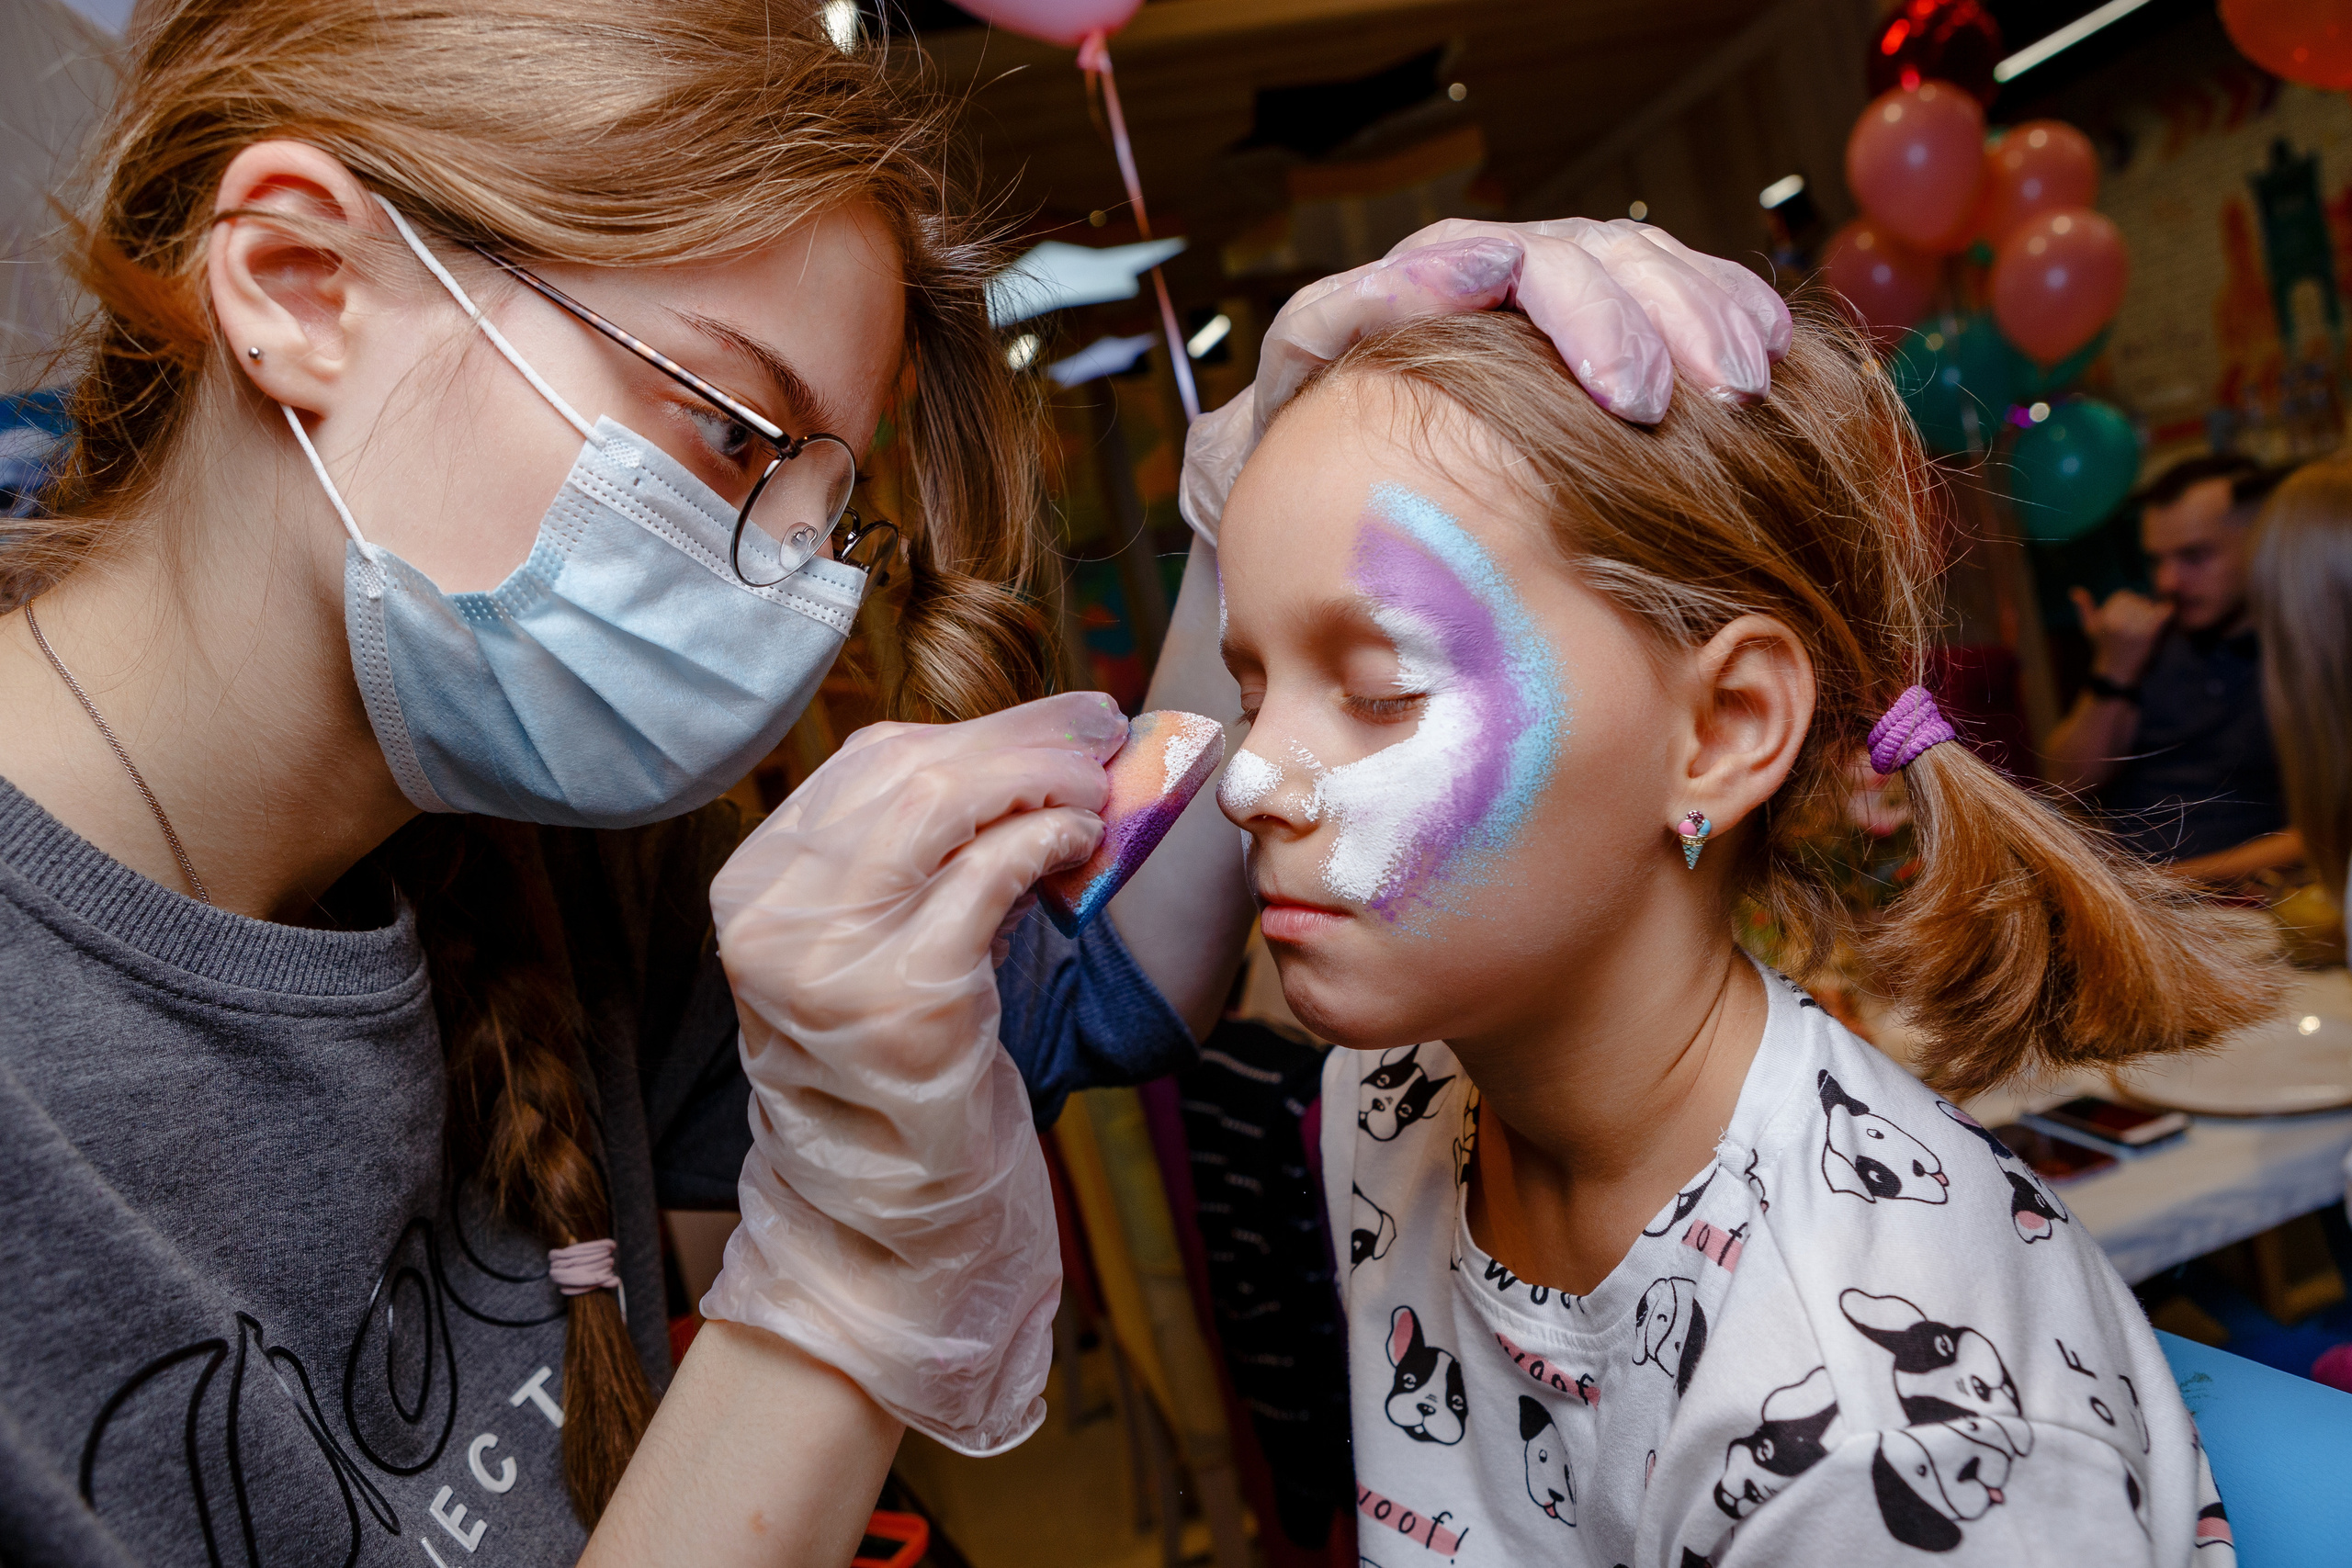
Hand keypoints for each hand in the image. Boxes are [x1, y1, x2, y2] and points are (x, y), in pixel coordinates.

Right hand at [699, 691, 1125, 1454]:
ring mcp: (825, 957)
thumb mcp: (884, 935)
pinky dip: (1044, 841)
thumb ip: (922, 850)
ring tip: (1097, 786)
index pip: (869, 761)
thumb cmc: (904, 1058)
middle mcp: (770, 912)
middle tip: (1102, 728)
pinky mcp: (898, 1000)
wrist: (888, 1203)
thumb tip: (1036, 746)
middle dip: (1022, 736)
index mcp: (756, 882)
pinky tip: (1078, 843)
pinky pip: (984, 878)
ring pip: (940, 807)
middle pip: (907, 772)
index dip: (978, 727)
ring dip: (1039, 778)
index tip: (1059, 717)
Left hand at [1179, 216, 1792, 542]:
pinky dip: (1718, 306)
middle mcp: (1449, 284)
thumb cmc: (1300, 486)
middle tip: (1644, 396)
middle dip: (1594, 315)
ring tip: (1730, 379)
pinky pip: (1666, 284)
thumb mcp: (1243, 480)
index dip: (1431, 279)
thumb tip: (1220, 455)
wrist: (1348, 479)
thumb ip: (1230, 462)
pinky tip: (1760, 346)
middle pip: (1530, 262)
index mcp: (1355, 322)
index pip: (1396, 281)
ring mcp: (1529, 289)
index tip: (1480, 285)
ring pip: (1613, 260)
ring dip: (1679, 310)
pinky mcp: (1596, 311)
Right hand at [2069, 587, 2171, 686]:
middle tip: (2138, 621)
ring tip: (2145, 625)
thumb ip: (2083, 608)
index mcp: (2105, 618)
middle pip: (2138, 599)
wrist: (2116, 671)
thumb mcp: (2089, 627)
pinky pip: (2163, 613)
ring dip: (2151, 611)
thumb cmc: (2103, 647)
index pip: (2124, 595)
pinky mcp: (2149, 635)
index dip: (2127, 602)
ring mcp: (2135, 629)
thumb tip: (2074, 590)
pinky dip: (2166, 611)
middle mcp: (2118, 622)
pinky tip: (2165, 614)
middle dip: (2140, 606)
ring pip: (2150, 606)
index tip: (2127, 615)